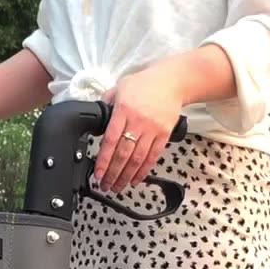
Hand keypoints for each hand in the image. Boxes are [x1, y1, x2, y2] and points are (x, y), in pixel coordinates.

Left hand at [97, 64, 185, 194]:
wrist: (172, 81)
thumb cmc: (144, 84)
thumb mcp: (120, 87)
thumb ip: (107, 102)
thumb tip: (96, 117)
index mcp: (123, 110)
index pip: (110, 141)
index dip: (103, 160)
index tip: (98, 174)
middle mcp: (138, 122)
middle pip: (123, 154)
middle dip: (113, 174)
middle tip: (106, 186)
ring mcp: (152, 129)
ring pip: (137, 159)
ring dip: (126, 176)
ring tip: (118, 187)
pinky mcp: (164, 134)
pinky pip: (152, 157)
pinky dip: (143, 171)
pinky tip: (135, 180)